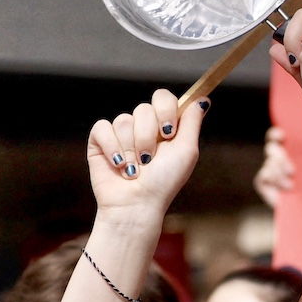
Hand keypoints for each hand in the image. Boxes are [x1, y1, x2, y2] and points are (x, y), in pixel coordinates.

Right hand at [85, 89, 202, 221]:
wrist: (137, 204)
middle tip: (149, 160)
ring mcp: (120, 134)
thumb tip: (202, 99)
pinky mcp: (100, 142)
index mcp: (163, 127)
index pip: (163, 98)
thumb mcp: (187, 151)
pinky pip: (102, 127)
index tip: (168, 132)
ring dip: (131, 149)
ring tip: (135, 169)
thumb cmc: (164, 182)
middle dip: (148, 137)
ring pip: (124, 120)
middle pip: (143, 109)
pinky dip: (112, 147)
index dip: (165, 110)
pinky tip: (119, 165)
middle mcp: (142, 127)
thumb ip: (192, 122)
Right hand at [253, 127, 293, 207]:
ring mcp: (270, 170)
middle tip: (292, 170)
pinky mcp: (263, 183)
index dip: (276, 134)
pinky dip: (275, 181)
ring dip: (280, 174)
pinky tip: (286, 189)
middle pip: (271, 148)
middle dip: (280, 157)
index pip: (276, 137)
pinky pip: (264, 176)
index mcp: (290, 151)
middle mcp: (278, 158)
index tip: (282, 136)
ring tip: (291, 185)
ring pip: (269, 163)